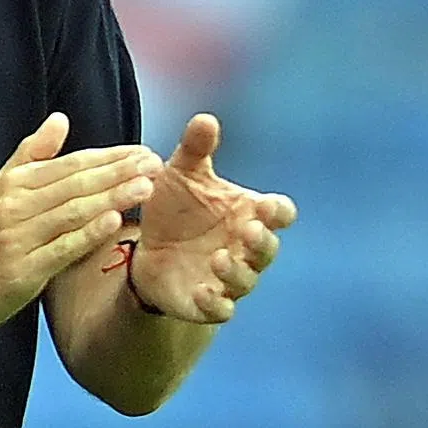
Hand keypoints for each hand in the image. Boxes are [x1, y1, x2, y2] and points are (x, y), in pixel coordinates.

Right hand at [0, 114, 157, 337]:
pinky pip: (61, 248)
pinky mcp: (22, 271)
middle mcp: (16, 204)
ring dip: (113, 196)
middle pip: (77, 182)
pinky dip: (89, 234)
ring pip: (73, 211)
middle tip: (155, 163)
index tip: (143, 151)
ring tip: (147, 186)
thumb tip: (60, 119)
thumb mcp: (0, 189)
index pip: (72, 163)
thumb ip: (32, 154)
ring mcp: (19, 237)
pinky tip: (115, 222)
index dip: (110, 156)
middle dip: (120, 171)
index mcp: (16, 182)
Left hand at [131, 114, 296, 324]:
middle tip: (247, 230)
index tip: (268, 205)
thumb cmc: (177, 206)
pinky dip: (215, 303)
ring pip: (246, 280)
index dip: (278, 212)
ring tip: (219, 258)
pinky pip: (220, 309)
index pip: (279, 213)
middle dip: (261, 241)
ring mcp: (229, 276)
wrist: (147, 246)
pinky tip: (202, 291)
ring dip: (237, 272)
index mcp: (248, 212)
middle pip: (267, 248)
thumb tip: (205, 118)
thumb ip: (196, 148)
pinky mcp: (207, 301)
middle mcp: (245, 246)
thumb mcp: (182, 172)